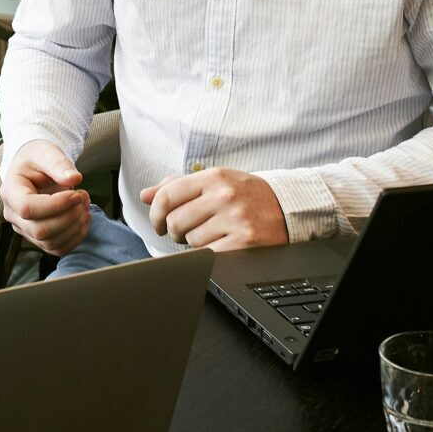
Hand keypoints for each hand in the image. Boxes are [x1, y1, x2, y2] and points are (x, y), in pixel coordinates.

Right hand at [2, 139, 90, 256]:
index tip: (76, 193)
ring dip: (75, 227)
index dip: (56, 205)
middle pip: (40, 230)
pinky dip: (76, 237)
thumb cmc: (38, 158)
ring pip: (50, 243)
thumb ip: (59, 164)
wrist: (35, 167)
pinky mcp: (38, 238)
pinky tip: (83, 219)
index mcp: (10, 191)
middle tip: (84, 197)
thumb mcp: (47, 153)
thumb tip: (74, 179)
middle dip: (69, 217)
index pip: (28, 208)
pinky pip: (57, 248)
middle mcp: (13, 214)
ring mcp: (24, 229)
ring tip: (85, 205)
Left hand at [141, 166, 287, 250]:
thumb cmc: (245, 194)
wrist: (287, 207)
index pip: (167, 195)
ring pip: (192, 241)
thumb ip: (178, 185)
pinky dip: (209, 253)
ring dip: (195, 243)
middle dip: (175, 232)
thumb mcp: (215, 181)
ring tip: (210, 235)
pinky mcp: (245, 241)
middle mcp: (224, 195)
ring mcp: (235, 218)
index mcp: (213, 177)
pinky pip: (210, 254)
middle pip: (175, 221)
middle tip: (185, 232)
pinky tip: (219, 244)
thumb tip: (145, 194)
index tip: (157, 223)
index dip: (155, 213)